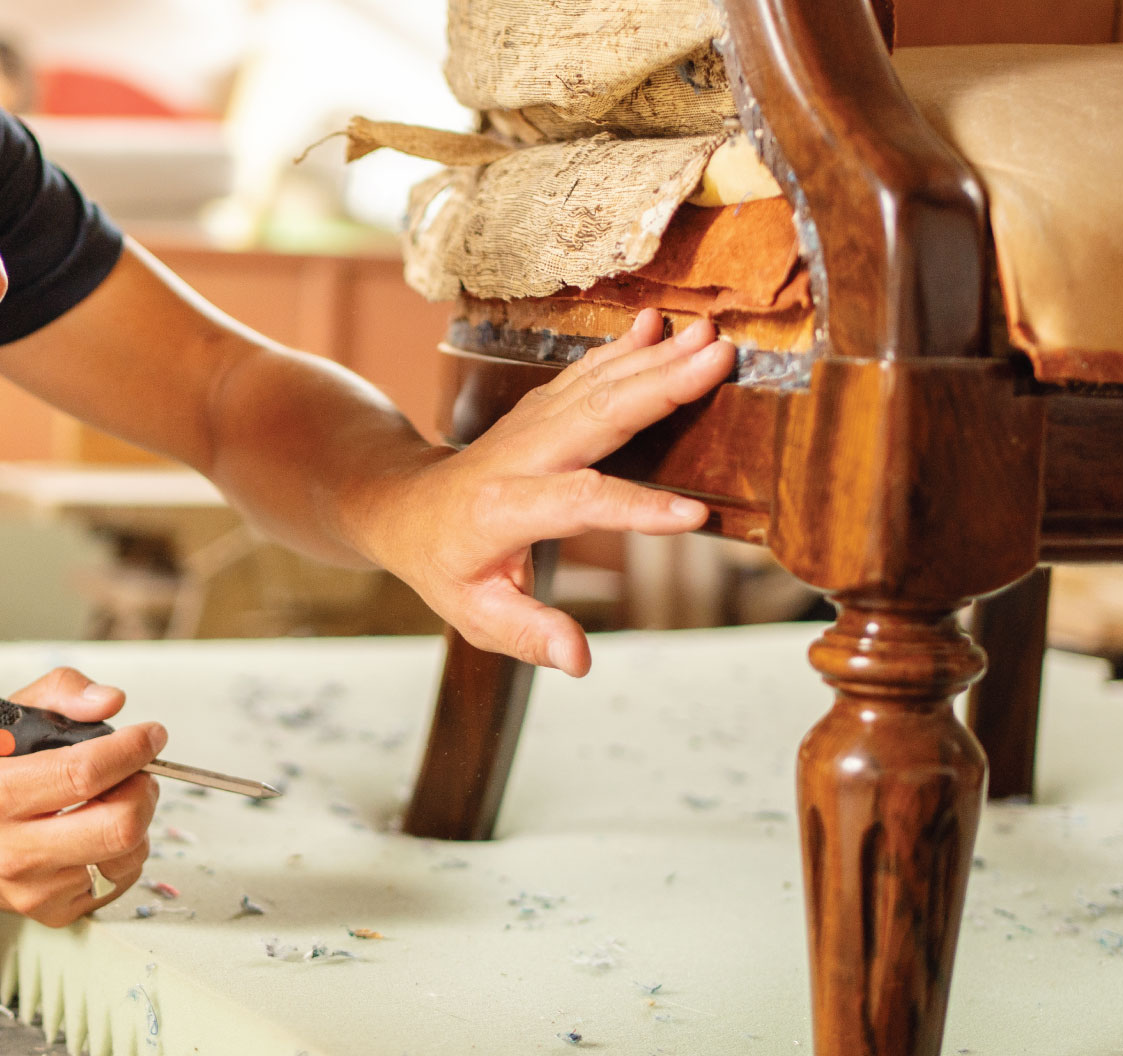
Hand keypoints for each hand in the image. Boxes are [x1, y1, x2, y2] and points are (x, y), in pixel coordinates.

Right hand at [0, 667, 161, 926]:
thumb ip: (58, 693)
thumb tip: (110, 701)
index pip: (84, 773)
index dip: (131, 750)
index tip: (150, 734)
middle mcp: (13, 850)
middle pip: (119, 827)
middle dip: (143, 790)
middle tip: (138, 772)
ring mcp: (34, 889)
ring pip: (127, 856)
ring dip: (137, 821)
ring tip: (114, 800)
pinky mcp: (51, 914)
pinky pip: (118, 881)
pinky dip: (123, 852)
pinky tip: (97, 833)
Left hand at [360, 309, 733, 675]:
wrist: (405, 510)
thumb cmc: (445, 568)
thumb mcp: (475, 616)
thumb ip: (527, 635)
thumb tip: (578, 660)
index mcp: (503, 510)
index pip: (576, 503)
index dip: (633, 510)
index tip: (692, 516)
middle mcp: (520, 456)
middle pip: (595, 417)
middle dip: (659, 387)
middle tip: (717, 361)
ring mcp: (530, 426)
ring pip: (598, 386)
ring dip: (655, 358)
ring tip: (709, 336)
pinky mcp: (541, 411)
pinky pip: (586, 375)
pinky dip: (624, 349)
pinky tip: (658, 326)